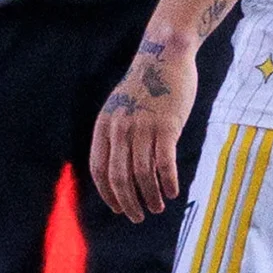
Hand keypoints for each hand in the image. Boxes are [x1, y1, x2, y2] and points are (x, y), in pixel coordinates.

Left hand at [90, 34, 197, 222]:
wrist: (164, 56)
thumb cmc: (144, 86)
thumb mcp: (119, 108)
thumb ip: (116, 134)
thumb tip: (119, 167)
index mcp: (104, 126)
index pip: (99, 170)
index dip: (107, 193)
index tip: (118, 208)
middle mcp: (120, 129)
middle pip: (119, 177)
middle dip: (128, 202)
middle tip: (138, 216)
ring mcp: (142, 128)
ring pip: (142, 174)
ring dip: (150, 196)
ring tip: (158, 207)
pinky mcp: (165, 126)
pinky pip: (164, 163)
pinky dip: (168, 182)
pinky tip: (173, 192)